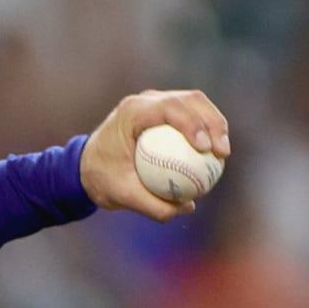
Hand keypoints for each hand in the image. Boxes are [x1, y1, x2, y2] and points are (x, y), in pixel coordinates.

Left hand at [80, 89, 230, 220]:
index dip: (193, 123)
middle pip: (191, 100)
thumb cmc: (101, 178)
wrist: (85, 166)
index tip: (204, 148)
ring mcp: (156, 103)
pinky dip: (207, 131)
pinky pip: (192, 117)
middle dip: (213, 122)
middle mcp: (145, 101)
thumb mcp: (121, 195)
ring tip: (223, 153)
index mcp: (132, 112)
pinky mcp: (164, 112)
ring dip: (215, 124)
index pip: (169, 108)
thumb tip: (187, 206)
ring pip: (196, 104)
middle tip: (222, 152)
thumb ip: (152, 204)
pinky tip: (216, 155)